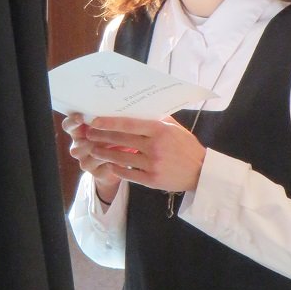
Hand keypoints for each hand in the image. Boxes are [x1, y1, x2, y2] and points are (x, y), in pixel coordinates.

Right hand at [61, 113, 122, 203]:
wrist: (118, 164)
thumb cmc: (114, 139)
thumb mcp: (109, 127)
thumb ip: (106, 118)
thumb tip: (115, 107)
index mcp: (78, 132)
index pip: (68, 125)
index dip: (72, 121)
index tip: (81, 117)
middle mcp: (77, 147)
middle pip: (82, 140)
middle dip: (100, 135)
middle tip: (114, 129)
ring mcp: (84, 161)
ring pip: (95, 152)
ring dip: (110, 146)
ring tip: (125, 140)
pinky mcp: (95, 172)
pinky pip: (105, 163)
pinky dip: (116, 157)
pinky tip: (126, 153)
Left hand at [83, 114, 205, 195]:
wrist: (201, 173)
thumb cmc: (187, 148)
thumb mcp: (176, 128)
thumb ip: (158, 119)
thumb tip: (137, 109)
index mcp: (160, 130)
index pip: (129, 124)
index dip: (109, 123)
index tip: (95, 121)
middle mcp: (155, 146)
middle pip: (121, 140)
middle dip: (102, 137)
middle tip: (89, 134)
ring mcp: (152, 164)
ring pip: (121, 158)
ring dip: (104, 154)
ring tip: (94, 150)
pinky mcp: (151, 180)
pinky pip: (128, 173)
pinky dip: (117, 169)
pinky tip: (109, 165)